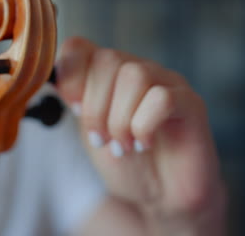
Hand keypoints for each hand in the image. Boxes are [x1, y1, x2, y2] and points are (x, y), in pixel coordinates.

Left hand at [56, 37, 224, 234]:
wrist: (161, 199)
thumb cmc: (126, 163)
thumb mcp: (89, 130)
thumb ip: (76, 102)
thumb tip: (52, 79)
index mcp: (110, 74)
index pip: (80, 46)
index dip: (69, 74)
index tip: (73, 109)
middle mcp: (140, 70)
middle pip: (107, 59)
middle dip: (95, 107)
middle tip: (100, 139)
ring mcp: (168, 83)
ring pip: (135, 75)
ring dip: (119, 119)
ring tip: (121, 146)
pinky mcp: (191, 104)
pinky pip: (162, 98)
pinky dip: (143, 125)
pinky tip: (143, 144)